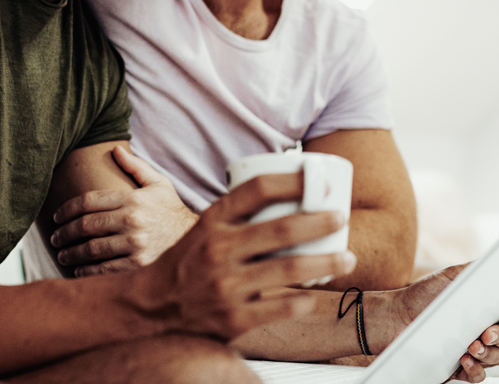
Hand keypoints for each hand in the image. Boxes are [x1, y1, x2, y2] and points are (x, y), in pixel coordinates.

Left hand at [50, 146, 198, 274]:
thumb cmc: (170, 210)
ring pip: (91, 249)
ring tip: (62, 255)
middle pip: (86, 225)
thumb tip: (115, 149)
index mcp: (133, 198)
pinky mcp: (138, 264)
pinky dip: (87, 270)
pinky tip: (78, 269)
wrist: (193, 238)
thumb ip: (135, 167)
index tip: (56, 217)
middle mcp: (132, 220)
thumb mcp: (158, 183)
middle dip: (64, 233)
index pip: (88, 201)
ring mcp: (135, 244)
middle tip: (55, 238)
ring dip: (71, 253)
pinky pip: (104, 269)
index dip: (67, 209)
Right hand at [131, 172, 357, 340]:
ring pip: (289, 270)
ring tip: (347, 259)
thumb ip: (240, 214)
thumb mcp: (206, 228)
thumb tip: (291, 192)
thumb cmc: (188, 263)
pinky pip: (281, 307)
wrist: (152, 307)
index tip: (318, 180)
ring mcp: (225, 285)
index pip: (256, 190)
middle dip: (320, 222)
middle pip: (281, 229)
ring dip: (325, 263)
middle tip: (341, 218)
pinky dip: (305, 300)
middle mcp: (218, 250)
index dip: (292, 180)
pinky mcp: (233, 318)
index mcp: (213, 221)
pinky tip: (316, 294)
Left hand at [370, 265, 498, 382]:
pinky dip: (475, 370)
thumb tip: (496, 264)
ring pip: (495, 356)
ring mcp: (474, 350)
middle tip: (487, 332)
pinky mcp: (460, 368)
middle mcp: (484, 329)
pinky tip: (463, 361)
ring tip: (471, 346)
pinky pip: (478, 375)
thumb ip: (473, 271)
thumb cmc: (422, 296)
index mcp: (487, 307)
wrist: (394, 317)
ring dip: (488, 353)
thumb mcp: (448, 277)